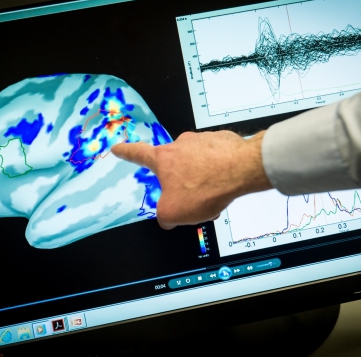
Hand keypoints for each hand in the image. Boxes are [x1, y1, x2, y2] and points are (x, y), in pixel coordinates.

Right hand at [111, 130, 271, 228]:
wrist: (242, 170)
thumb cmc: (205, 187)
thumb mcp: (173, 213)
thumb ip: (164, 216)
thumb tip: (166, 219)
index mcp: (163, 159)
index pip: (137, 154)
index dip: (125, 152)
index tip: (118, 148)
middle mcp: (181, 145)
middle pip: (173, 165)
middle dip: (180, 182)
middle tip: (191, 198)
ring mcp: (202, 141)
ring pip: (196, 165)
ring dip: (201, 181)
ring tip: (212, 197)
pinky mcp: (222, 142)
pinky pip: (215, 160)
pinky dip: (217, 174)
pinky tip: (225, 186)